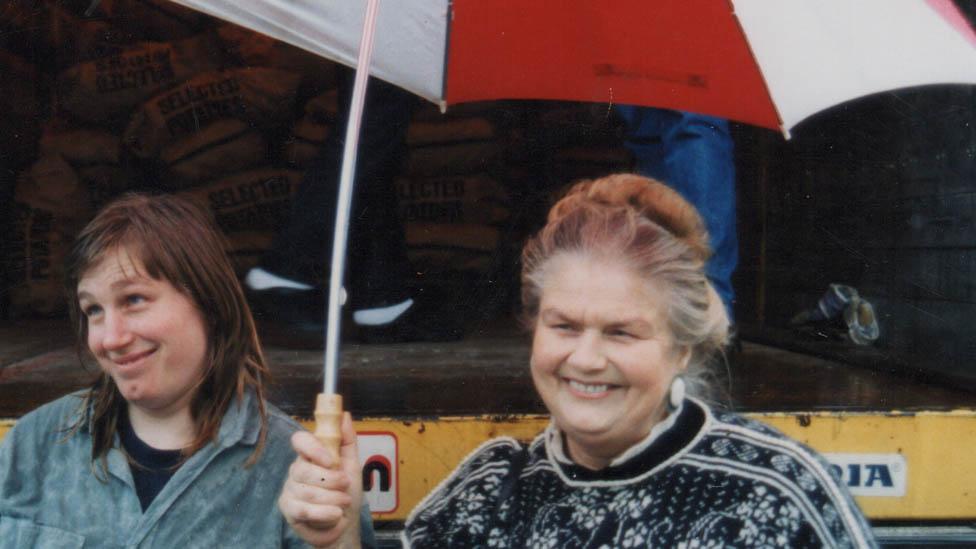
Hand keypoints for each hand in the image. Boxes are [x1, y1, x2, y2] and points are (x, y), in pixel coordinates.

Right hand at [279, 412, 362, 547]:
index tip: (331, 461)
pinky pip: (303, 509)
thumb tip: (344, 415)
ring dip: (333, 499)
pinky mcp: (289, 509)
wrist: (346, 522)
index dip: (313, 448)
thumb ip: (347, 441)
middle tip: (345, 485)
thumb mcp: (352, 465)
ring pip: (306, 491)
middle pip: (304, 469)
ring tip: (343, 502)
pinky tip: (335, 514)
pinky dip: (324, 513)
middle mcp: (297, 470)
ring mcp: (290, 489)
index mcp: (311, 455)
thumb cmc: (347, 492)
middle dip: (331, 480)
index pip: (300, 440)